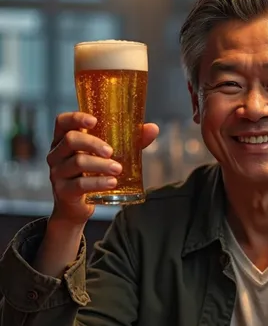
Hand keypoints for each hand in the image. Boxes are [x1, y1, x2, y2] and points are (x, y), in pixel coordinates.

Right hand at [47, 111, 158, 225]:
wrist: (76, 207)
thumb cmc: (91, 174)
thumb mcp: (106, 156)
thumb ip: (129, 142)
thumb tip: (152, 128)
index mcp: (64, 140)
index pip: (63, 121)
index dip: (76, 118)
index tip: (94, 121)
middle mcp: (56, 154)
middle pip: (71, 140)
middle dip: (93, 143)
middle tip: (111, 151)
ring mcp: (57, 173)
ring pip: (77, 162)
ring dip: (100, 165)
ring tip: (117, 169)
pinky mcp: (63, 191)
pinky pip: (80, 184)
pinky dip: (98, 182)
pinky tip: (112, 183)